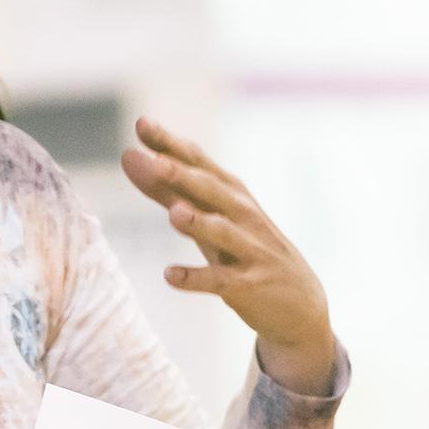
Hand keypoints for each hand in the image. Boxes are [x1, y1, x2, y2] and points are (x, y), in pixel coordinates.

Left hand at [121, 116, 336, 395]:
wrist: (300, 305)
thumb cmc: (243, 251)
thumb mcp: (207, 219)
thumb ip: (166, 190)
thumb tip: (128, 156)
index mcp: (231, 195)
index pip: (198, 163)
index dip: (171, 144)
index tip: (141, 123)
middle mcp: (242, 216)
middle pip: (211, 191)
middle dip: (183, 175)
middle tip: (154, 161)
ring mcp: (249, 250)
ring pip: (221, 233)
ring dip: (198, 223)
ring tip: (173, 214)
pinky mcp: (248, 286)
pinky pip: (220, 280)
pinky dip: (195, 277)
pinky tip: (170, 275)